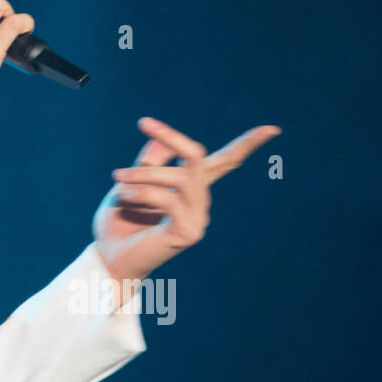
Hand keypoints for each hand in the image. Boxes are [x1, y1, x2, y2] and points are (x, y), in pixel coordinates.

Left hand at [92, 117, 280, 281]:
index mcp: (189, 189)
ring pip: (181, 177)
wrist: (109, 259)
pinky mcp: (188, 232)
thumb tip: (161, 136)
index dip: (247, 145)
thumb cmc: (119, 223)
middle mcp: (199, 202)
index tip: (272, 129)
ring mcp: (197, 218)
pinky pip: (169, 200)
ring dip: (145, 173)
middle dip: (172, 136)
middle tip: (143, 122)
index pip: (224, 163)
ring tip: (117, 176)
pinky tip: (123, 200)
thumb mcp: (130, 184)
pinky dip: (141, 194)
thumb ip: (149, 162)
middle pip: (200, 158)